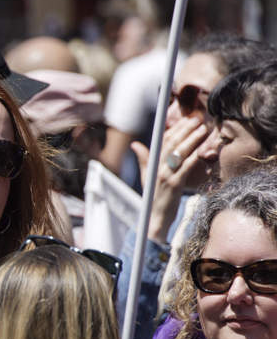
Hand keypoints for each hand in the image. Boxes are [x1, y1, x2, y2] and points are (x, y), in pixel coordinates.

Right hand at [130, 117, 208, 242]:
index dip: (175, 129)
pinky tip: (203, 150)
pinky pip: (186, 167)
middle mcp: (157, 167)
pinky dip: (195, 157)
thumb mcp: (147, 177)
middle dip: (185, 130)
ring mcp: (165, 175)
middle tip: (197, 120)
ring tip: (203, 130)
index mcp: (152, 164)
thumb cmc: (154, 198)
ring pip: (179, 152)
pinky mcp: (174, 184)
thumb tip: (135, 144)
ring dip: (193, 139)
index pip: (163, 141)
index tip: (187, 120)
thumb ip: (143, 159)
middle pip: (172, 143)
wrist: (155, 219)